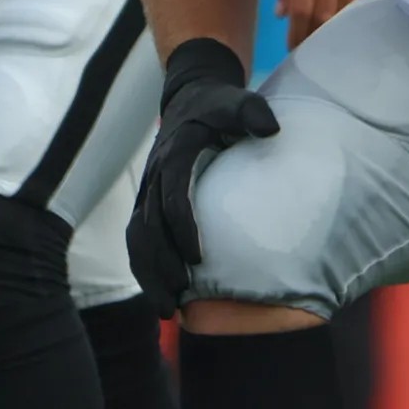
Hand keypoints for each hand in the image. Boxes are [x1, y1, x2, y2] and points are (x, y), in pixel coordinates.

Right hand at [129, 38, 280, 315]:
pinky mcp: (148, 202)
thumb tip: (271, 129)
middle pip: (147, 228)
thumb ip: (252, 111)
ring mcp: (147, 191)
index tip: (199, 259)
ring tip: (166, 311)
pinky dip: (147, 269)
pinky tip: (166, 296)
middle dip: (159, 266)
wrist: (189, 98)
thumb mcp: (236, 101)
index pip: (172, 195)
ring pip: (137, 240)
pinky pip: (139, 240)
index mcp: (174, 154)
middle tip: (177, 299)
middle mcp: (154, 176)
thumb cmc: (218, 106)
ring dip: (148, 276)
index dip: (182, 227)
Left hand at [275, 0, 370, 50]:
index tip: (294, 50)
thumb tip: (284, 13)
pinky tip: (348, 15)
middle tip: (311, 51)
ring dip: (337, 26)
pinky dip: (353, 8)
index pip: (302, 13)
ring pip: (347, 9)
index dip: (298, 36)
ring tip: (329, 38)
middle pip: (326, 17)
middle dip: (317, 37)